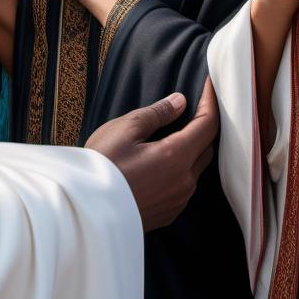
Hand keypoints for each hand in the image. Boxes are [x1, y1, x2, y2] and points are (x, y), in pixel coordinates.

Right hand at [86, 79, 217, 231]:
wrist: (86, 210)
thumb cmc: (102, 166)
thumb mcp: (125, 129)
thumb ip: (157, 113)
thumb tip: (180, 102)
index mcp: (176, 156)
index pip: (208, 125)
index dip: (211, 102)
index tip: (210, 85)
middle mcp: (184, 181)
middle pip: (206, 148)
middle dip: (203, 126)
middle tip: (194, 107)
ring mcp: (178, 201)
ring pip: (195, 169)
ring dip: (191, 150)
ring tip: (173, 135)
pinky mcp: (168, 213)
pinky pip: (183, 187)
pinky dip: (180, 171)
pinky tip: (160, 163)